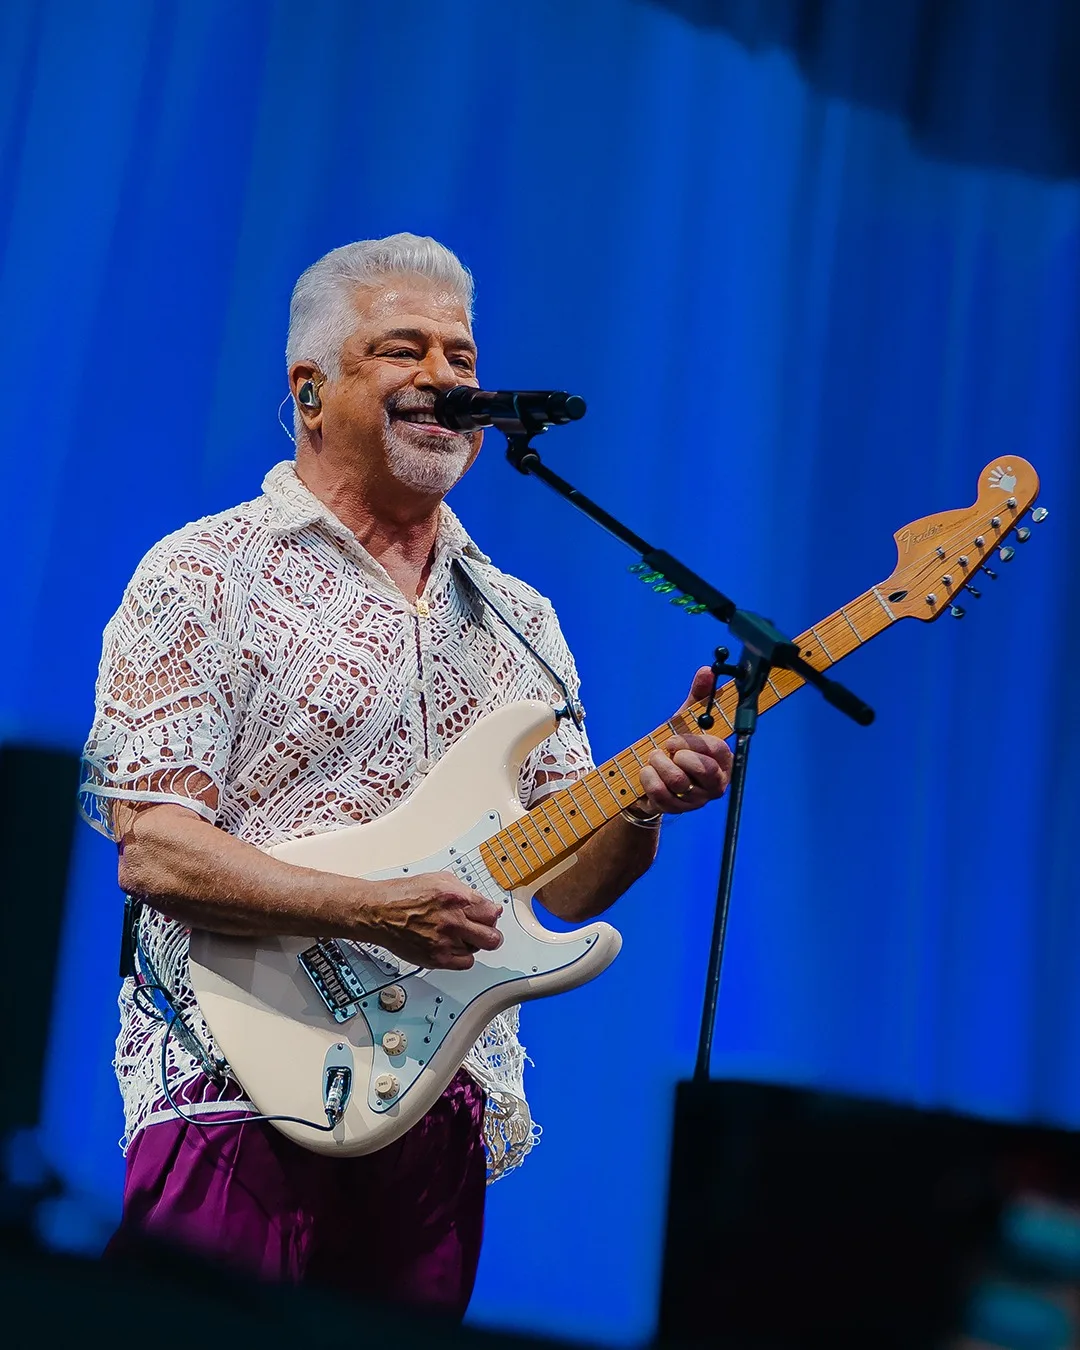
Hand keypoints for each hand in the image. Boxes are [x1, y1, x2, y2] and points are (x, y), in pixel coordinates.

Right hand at [362, 872, 503, 970]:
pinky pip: (465, 963)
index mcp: (456, 898)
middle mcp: (453, 920)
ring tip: (458, 935)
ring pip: (478, 950)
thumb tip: (484, 902)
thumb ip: (465, 891)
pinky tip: (453, 947)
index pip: (492, 913)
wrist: (378, 912)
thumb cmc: (403, 895)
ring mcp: (445, 941)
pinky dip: (462, 957)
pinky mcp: (437, 958)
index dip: (492, 914)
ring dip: (472, 943)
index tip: (489, 915)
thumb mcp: (439, 880)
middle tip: (485, 931)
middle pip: (492, 937)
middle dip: (491, 933)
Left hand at [635, 667, 733, 815]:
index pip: (717, 750)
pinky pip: (662, 796)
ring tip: (653, 759)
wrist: (651, 776)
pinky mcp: (677, 810)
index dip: (693, 742)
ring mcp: (696, 800)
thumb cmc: (675, 746)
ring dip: (659, 765)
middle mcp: (715, 783)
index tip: (674, 739)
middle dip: (678, 756)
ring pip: (679, 782)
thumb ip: (699, 697)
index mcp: (723, 760)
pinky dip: (648, 780)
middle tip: (666, 749)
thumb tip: (707, 671)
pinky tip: (646, 773)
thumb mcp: (685, 720)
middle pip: (703, 770)